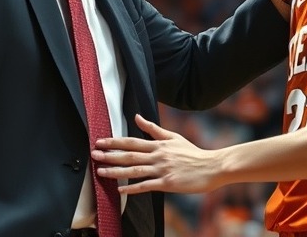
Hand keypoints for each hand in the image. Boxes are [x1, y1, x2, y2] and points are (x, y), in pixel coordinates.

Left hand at [92, 115, 221, 194]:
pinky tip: (120, 189)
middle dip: (110, 155)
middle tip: (94, 154)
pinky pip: (146, 186)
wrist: (212, 166)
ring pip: (135, 171)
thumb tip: (137, 116)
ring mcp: (162, 170)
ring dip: (116, 171)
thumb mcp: (173, 137)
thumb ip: (153, 129)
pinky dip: (132, 188)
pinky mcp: (167, 183)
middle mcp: (158, 156)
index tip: (100, 141)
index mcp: (159, 145)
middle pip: (129, 155)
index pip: (132, 142)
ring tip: (101, 171)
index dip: (114, 141)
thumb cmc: (192, 153)